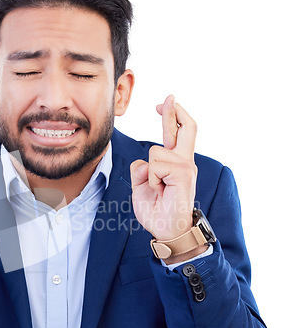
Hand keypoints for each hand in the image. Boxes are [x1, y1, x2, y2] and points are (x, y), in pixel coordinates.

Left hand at [130, 94, 197, 242]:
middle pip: (185, 128)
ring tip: (156, 188)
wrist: (166, 230)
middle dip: (174, 111)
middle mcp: (184, 161)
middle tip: (169, 97)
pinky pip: (156, 165)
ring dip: (148, 172)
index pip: (177, 133)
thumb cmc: (156, 209)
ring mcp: (186, 167)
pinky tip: (159, 190)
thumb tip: (144, 161)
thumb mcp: (142, 185)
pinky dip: (151, 179)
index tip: (163, 104)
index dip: (171, 116)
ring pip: (155, 152)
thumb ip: (140, 169)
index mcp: (175, 163)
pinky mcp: (184, 174)